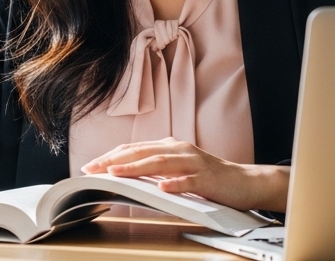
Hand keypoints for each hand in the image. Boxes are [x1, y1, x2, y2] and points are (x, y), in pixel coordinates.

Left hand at [80, 137, 288, 211]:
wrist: (244, 182)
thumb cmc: (208, 178)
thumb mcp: (177, 170)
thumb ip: (155, 169)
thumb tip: (124, 174)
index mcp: (170, 146)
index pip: (134, 149)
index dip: (111, 156)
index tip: (90, 166)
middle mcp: (179, 149)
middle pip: (142, 152)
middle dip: (114, 160)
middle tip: (93, 169)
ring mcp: (194, 162)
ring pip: (160, 162)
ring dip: (136, 167)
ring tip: (116, 173)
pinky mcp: (208, 178)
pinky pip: (189, 180)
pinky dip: (174, 184)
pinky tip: (162, 188)